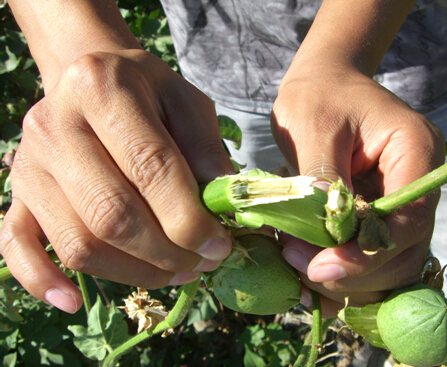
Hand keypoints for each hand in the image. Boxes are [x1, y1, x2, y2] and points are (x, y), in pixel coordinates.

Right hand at [0, 50, 233, 312]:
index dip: (190, 217)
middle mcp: (53, 125)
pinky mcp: (17, 194)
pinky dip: (43, 280)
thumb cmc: (147, 92)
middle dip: (167, 253)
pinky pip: (16, 246)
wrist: (91, 79)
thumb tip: (224, 205)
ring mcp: (28, 164)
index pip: (150, 168)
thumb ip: (206, 149)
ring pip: (78, 243)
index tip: (221, 244)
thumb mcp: (187, 102)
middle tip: (203, 262)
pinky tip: (75, 301)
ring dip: (134, 271)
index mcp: (101, 88)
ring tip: (177, 272)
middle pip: (112, 215)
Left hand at [272, 63, 444, 316]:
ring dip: (350, 277)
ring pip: (393, 261)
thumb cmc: (318, 96)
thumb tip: (323, 239)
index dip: (369, 253)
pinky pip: (374, 255)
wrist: (323, 84)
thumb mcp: (313, 130)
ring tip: (299, 265)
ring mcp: (404, 200)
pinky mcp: (384, 214)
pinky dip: (346, 270)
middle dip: (357, 272)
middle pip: (407, 249)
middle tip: (302, 269)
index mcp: (417, 149)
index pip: (410, 218)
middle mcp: (421, 180)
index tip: (321, 267)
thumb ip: (322, 183)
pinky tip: (310, 266)